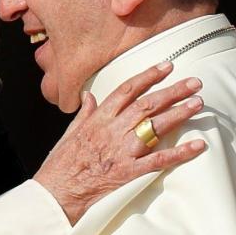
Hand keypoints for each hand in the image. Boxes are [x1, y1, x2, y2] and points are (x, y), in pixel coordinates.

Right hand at [34, 62, 205, 224]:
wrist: (59, 188)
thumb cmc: (63, 161)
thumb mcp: (71, 131)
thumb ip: (84, 112)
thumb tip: (88, 96)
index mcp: (98, 118)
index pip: (126, 90)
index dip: (148, 77)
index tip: (165, 67)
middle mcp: (112, 130)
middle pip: (147, 105)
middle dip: (172, 91)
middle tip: (193, 83)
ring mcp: (122, 150)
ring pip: (155, 127)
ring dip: (179, 114)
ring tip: (197, 103)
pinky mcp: (129, 171)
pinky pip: (158, 160)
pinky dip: (179, 153)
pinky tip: (196, 145)